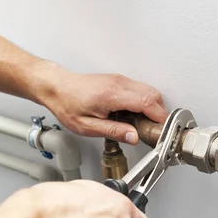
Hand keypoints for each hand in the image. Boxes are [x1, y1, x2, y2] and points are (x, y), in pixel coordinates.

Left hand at [34, 63, 167, 144]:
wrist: (57, 87)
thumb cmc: (68, 104)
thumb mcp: (88, 126)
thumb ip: (114, 131)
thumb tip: (134, 136)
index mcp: (112, 95)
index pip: (147, 102)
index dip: (159, 117)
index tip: (161, 129)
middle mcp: (119, 83)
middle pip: (153, 94)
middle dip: (159, 113)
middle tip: (154, 130)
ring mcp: (120, 80)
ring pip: (149, 90)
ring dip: (153, 107)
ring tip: (144, 124)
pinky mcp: (119, 80)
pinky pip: (141, 89)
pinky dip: (145, 102)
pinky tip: (135, 115)